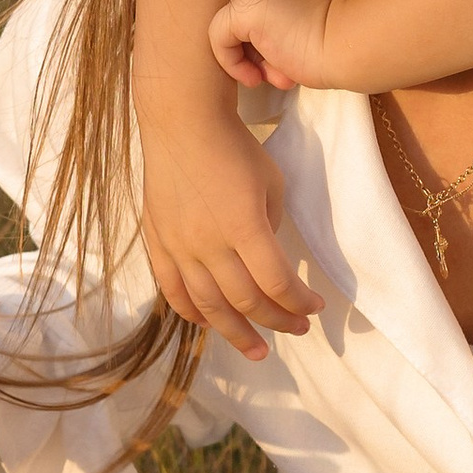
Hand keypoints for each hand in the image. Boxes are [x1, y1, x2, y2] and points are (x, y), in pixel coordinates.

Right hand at [137, 114, 330, 360]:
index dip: (299, 303)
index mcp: (244, 227)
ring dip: (236, 332)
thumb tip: (266, 261)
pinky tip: (209, 325)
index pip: (276, 283)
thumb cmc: (235, 147)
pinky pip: (173, 289)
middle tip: (297, 330)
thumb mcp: (271, 184)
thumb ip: (269, 228)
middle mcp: (208, 244)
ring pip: (208, 306)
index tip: (315, 308)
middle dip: (277, 321)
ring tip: (258, 351)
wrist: (182, 121)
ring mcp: (179, 246)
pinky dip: (192, 313)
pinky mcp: (158, 241)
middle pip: (246, 301)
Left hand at [211, 0, 347, 90]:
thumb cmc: (353, 36)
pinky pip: (219, 37)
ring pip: (237, 26)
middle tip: (286, 72)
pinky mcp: (246, 9)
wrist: (362, 40)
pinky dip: (232, 62)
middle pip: (252, 12)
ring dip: (257, 58)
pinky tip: (255, 78)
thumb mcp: (326, 15)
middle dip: (265, 48)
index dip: (278, 34)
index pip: (271, 0)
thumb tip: (273, 42)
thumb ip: (299, 15)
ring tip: (282, 76)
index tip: (298, 54)